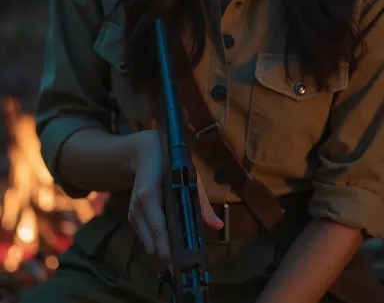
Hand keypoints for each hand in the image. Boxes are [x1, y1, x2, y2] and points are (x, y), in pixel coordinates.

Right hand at [127, 130, 223, 263]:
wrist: (143, 150)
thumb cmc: (170, 160)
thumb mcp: (189, 175)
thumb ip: (201, 202)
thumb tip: (216, 225)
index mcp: (149, 195)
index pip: (157, 229)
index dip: (167, 249)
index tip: (179, 265)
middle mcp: (137, 207)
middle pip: (150, 242)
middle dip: (166, 256)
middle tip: (184, 268)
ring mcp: (132, 212)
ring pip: (146, 243)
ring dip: (161, 252)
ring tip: (179, 261)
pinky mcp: (132, 216)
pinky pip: (144, 236)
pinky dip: (156, 243)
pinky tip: (169, 246)